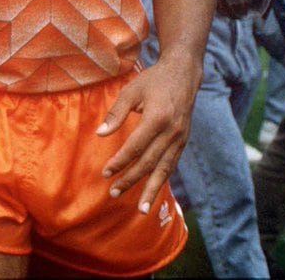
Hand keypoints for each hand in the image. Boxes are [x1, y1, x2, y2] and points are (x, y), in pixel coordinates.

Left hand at [97, 54, 201, 213]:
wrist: (183, 75)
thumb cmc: (153, 81)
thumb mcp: (131, 91)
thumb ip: (116, 114)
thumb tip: (100, 134)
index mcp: (157, 118)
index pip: (136, 147)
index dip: (120, 161)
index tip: (106, 172)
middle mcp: (172, 132)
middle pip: (149, 162)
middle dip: (131, 180)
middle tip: (114, 192)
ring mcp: (180, 138)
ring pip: (164, 170)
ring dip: (151, 189)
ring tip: (141, 209)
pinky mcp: (183, 141)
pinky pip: (172, 165)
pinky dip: (162, 180)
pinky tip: (153, 191)